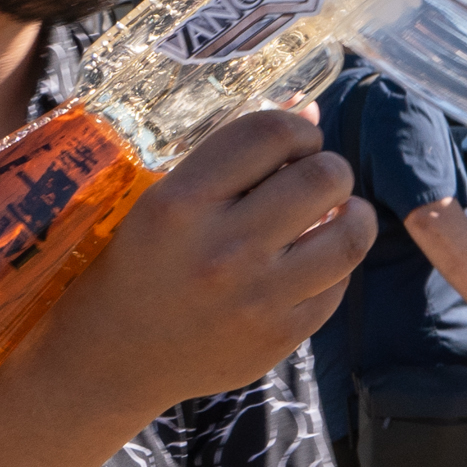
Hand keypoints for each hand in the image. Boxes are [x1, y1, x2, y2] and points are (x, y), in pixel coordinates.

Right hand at [36, 109, 371, 413]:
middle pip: (323, 177)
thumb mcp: (163, 198)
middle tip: (317, 179)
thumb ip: (233, 154)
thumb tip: (308, 109)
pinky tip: (312, 261)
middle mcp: (221, 250)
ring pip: (349, 235)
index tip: (295, 144)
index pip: (271, 133)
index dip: (297, 130)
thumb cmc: (139, 263)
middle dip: (329, 169)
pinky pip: (338, 285)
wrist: (114, 356)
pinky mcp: (278, 338)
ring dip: (352, 215)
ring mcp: (254, 298)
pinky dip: (334, 266)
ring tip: (338, 213)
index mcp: (180, 203)